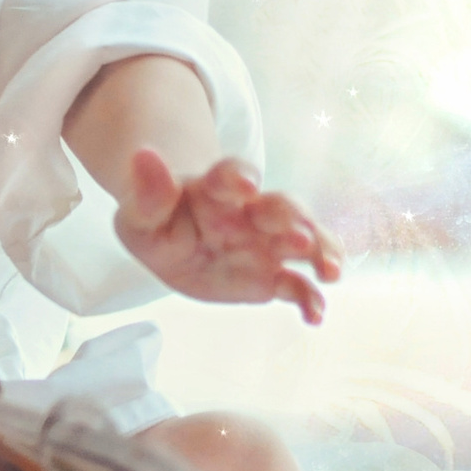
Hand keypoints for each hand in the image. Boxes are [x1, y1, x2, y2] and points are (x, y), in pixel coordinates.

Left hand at [114, 150, 338, 323]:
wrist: (175, 242)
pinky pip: (297, 285)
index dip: (239, 176)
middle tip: (301, 238)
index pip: (231, 174)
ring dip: (320, 252)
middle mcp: (251, 211)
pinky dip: (310, 299)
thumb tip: (143, 154)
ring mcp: (266, 243)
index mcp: (216, 189)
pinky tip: (314, 315)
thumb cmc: (158, 221)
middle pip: (280, 206)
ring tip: (330, 272)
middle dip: (293, 219)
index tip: (246, 184)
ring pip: (303, 241)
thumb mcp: (140, 212)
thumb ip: (146, 191)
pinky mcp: (272, 276)